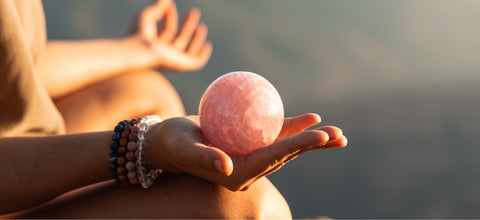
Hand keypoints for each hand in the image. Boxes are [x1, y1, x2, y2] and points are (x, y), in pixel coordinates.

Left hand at [129, 0, 211, 71]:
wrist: (141, 49)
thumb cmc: (138, 34)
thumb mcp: (146, 17)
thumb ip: (157, 8)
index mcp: (155, 44)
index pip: (166, 29)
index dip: (170, 17)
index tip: (170, 4)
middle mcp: (165, 53)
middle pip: (180, 38)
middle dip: (188, 25)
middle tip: (194, 11)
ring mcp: (173, 60)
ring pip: (188, 49)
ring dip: (196, 38)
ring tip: (202, 26)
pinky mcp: (182, 65)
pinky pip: (196, 62)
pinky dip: (203, 55)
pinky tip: (207, 44)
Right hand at [147, 113, 346, 190]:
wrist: (168, 142)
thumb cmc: (173, 144)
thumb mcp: (183, 149)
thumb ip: (203, 159)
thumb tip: (226, 168)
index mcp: (237, 174)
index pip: (273, 158)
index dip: (298, 146)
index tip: (320, 136)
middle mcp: (249, 168)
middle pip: (286, 155)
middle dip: (313, 147)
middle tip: (338, 136)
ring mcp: (251, 156)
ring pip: (286, 147)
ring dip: (310, 141)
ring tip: (336, 134)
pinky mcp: (250, 144)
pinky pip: (275, 135)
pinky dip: (293, 127)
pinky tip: (312, 119)